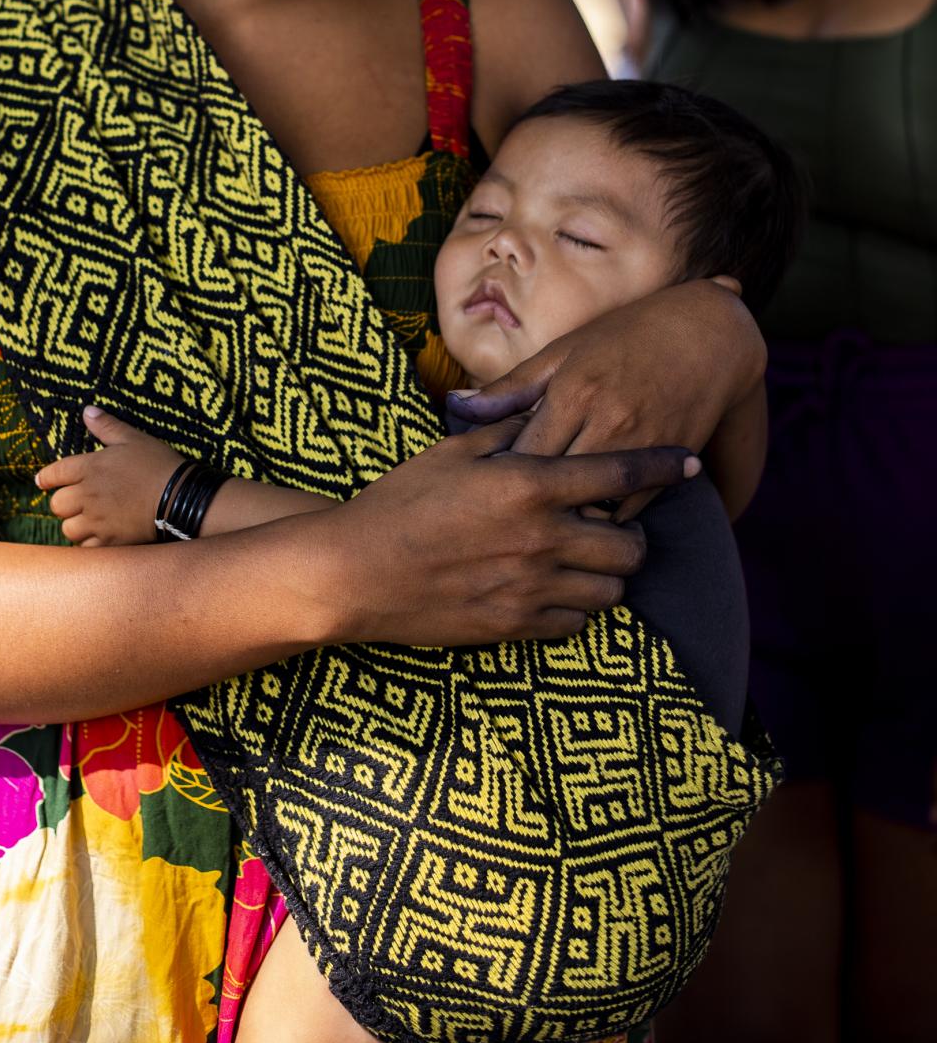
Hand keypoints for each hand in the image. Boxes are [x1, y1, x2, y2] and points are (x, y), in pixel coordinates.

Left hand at [36, 408, 181, 545]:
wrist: (180, 497)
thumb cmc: (157, 464)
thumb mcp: (133, 438)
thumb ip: (107, 426)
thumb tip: (87, 411)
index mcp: (90, 467)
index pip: (54, 473)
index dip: (46, 477)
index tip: (42, 481)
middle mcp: (88, 495)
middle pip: (57, 505)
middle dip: (63, 503)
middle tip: (74, 501)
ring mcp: (98, 520)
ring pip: (68, 529)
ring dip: (74, 524)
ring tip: (86, 520)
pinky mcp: (110, 541)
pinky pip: (86, 548)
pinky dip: (89, 544)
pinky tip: (99, 536)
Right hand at [323, 418, 698, 646]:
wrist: (355, 572)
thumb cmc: (398, 503)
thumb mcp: (451, 453)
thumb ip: (506, 433)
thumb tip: (540, 415)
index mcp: (528, 486)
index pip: (619, 472)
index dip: (662, 465)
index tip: (686, 463)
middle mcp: (541, 539)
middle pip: (629, 543)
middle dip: (631, 531)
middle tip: (613, 522)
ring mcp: (531, 588)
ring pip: (611, 589)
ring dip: (608, 572)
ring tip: (587, 558)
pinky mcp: (515, 627)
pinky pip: (576, 622)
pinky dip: (578, 605)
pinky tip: (557, 588)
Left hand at [445, 281, 764, 520]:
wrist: (708, 335)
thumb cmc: (624, 336)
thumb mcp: (563, 352)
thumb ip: (512, 387)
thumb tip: (456, 404)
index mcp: (572, 393)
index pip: (524, 455)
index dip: (499, 480)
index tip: (480, 494)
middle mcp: (607, 421)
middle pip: (556, 487)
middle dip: (528, 507)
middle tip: (503, 522)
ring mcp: (642, 444)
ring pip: (594, 505)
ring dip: (569, 519)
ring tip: (542, 528)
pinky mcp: (669, 462)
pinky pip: (632, 509)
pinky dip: (606, 518)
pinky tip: (587, 518)